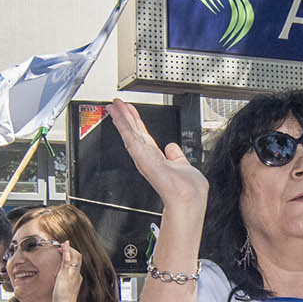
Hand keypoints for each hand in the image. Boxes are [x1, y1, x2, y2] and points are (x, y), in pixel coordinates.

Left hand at [52, 243, 82, 301]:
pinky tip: (64, 245)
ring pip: (75, 256)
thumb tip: (57, 280)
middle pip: (78, 257)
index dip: (72, 256)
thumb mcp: (64, 290)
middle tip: (63, 247)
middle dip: (72, 250)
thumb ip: (62, 283)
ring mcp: (73, 273)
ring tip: (61, 245)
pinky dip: (67, 250)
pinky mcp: (67, 273)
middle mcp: (77, 274)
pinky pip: (68, 259)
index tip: (64, 253)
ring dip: (69, 249)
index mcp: (77, 278)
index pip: (77, 263)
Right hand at [108, 100, 207, 220]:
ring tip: (114, 106)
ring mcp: (143, 157)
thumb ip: (177, 156)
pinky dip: (123, 126)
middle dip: (125, 117)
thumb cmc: (188, 189)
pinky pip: (130, 137)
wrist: (188, 198)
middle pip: (133, 132)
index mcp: (156, 158)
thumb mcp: (183, 165)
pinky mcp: (141, 157)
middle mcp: (147, 158)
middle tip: (116, 104)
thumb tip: (172, 147)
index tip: (129, 110)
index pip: (143, 136)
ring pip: (129, 133)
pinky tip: (118, 115)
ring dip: (121, 118)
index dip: (136, 122)